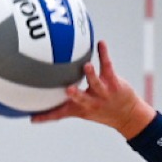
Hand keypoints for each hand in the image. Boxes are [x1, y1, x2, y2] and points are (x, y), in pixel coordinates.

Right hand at [29, 41, 154, 134]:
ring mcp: (103, 91)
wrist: (128, 116)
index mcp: (80, 108)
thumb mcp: (80, 112)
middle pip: (81, 98)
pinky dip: (103, 54)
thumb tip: (38, 113)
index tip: (32, 118)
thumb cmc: (100, 111)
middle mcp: (91, 101)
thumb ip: (60, 110)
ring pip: (96, 82)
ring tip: (87, 65)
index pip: (60, 113)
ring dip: (91, 74)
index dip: (46, 117)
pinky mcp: (113, 81)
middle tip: (68, 90)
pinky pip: (107, 66)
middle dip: (75, 95)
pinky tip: (100, 43)